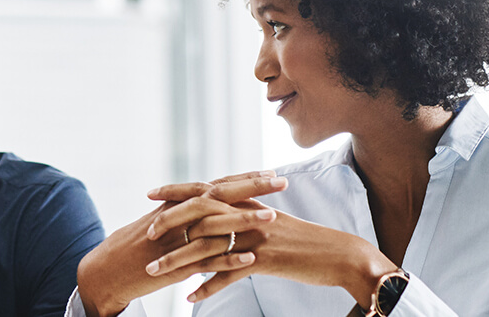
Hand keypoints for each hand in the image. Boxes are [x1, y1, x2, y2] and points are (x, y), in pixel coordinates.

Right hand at [75, 171, 287, 316]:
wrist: (106, 270)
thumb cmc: (132, 248)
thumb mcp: (157, 223)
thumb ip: (182, 213)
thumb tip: (206, 205)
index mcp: (176, 206)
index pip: (215, 186)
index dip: (243, 178)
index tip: (270, 172)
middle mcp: (177, 217)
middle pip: (219, 196)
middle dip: (252, 187)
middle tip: (281, 181)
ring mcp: (177, 241)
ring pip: (215, 227)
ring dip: (245, 221)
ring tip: (273, 218)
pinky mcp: (175, 265)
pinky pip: (205, 261)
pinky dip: (228, 259)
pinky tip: (250, 258)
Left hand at [156, 208, 397, 306]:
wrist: (340, 254)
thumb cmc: (306, 241)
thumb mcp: (274, 222)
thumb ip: (247, 215)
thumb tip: (223, 216)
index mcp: (249, 203)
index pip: (206, 191)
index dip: (178, 191)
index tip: (152, 194)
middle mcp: (249, 215)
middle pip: (201, 215)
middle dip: (170, 223)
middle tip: (148, 234)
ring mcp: (256, 237)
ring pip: (208, 247)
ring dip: (178, 261)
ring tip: (155, 272)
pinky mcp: (264, 260)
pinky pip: (228, 275)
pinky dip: (207, 286)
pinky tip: (189, 296)